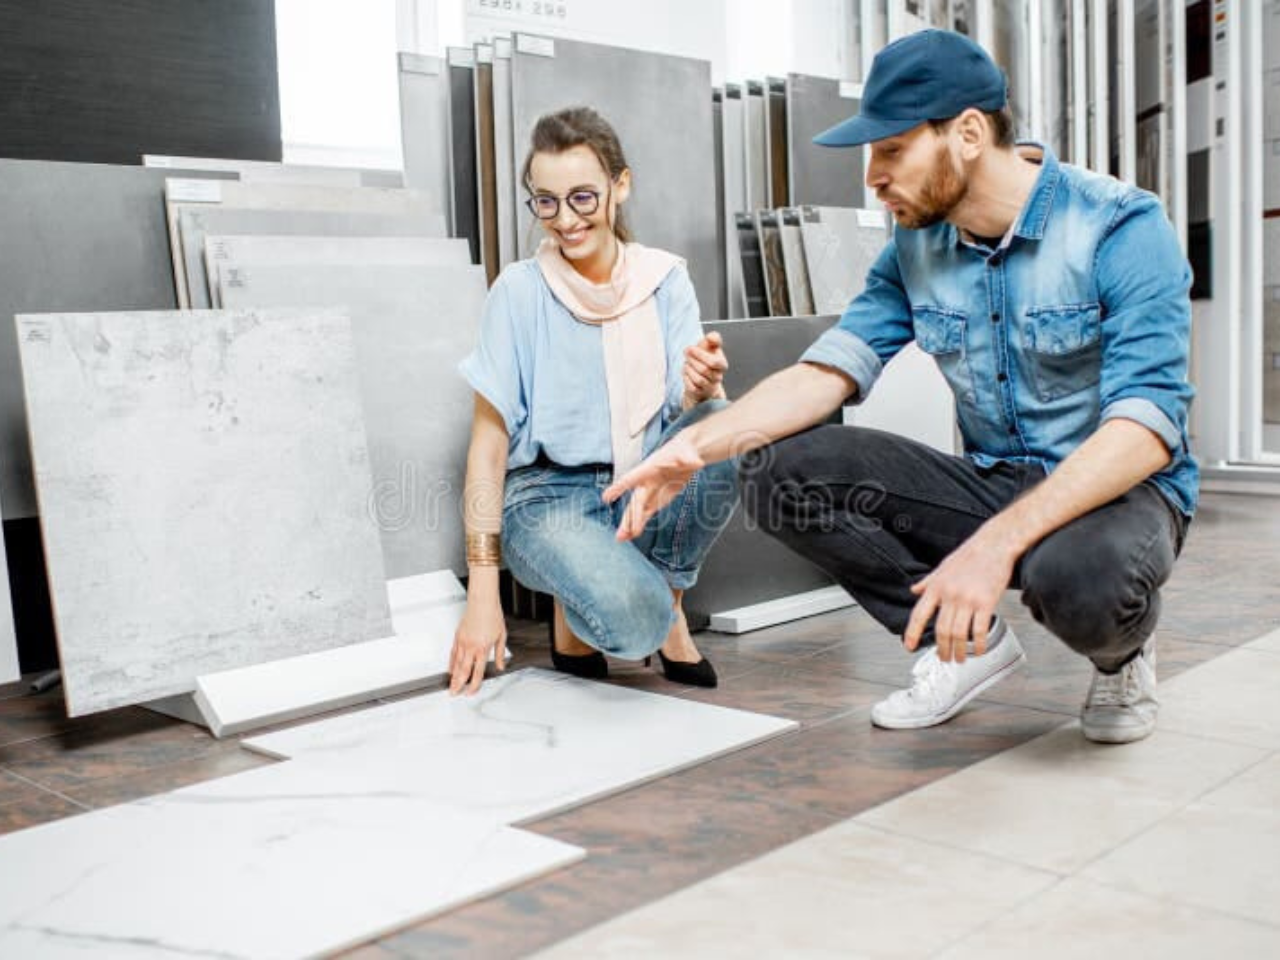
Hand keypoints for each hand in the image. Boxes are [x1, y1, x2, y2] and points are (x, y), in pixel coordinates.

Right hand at [448, 596, 506, 694]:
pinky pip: (453, 653)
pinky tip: (451, 669)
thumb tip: (501, 666)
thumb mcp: (502, 636)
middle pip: (464, 670)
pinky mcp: (458, 636)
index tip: (470, 691)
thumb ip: (500, 654)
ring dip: (453, 676)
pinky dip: (451, 663)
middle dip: (459, 684)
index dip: (474, 684)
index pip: (478, 671)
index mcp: (483, 648)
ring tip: (451, 685)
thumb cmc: (492, 616)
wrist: (482, 602)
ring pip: (456, 663)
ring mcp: (463, 641)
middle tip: (454, 693)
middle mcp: (472, 646)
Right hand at [602, 433, 704, 541]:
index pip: (632, 478)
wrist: (687, 454)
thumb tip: (696, 462)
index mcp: (649, 469)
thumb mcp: (689, 453)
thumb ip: (690, 459)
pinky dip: (640, 523)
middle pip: (636, 501)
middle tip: (625, 533)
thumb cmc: (684, 450)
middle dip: (631, 517)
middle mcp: (647, 481)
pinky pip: (646, 513)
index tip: (606, 497)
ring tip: (622, 538)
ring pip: (638, 510)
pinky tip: (632, 534)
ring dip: (630, 524)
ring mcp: (651, 491)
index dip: (619, 488)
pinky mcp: (658, 499)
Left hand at [683, 332, 727, 402]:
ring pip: (698, 379)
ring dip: (689, 369)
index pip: (715, 362)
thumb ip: (713, 339)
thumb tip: (712, 336)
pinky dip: (686, 378)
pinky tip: (686, 372)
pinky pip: (691, 387)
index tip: (691, 348)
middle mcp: (717, 377)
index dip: (700, 355)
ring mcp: (709, 386)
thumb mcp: (709, 346)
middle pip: (704, 370)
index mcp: (722, 365)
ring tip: (686, 363)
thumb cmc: (705, 359)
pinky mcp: (699, 393)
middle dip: (692, 360)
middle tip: (686, 353)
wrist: (701, 376)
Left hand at [903, 523, 1019, 662]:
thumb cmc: (970, 555)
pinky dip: (978, 644)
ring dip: (959, 650)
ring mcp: (967, 599)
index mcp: (936, 587)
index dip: (912, 633)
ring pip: (958, 633)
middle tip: (943, 658)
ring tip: (960, 658)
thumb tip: (914, 590)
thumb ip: (928, 582)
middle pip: (941, 630)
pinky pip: (980, 629)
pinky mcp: (986, 602)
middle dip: (941, 648)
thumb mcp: (942, 567)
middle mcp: (949, 595)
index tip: (909, 647)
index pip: (919, 615)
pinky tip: (978, 650)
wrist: (994, 544)